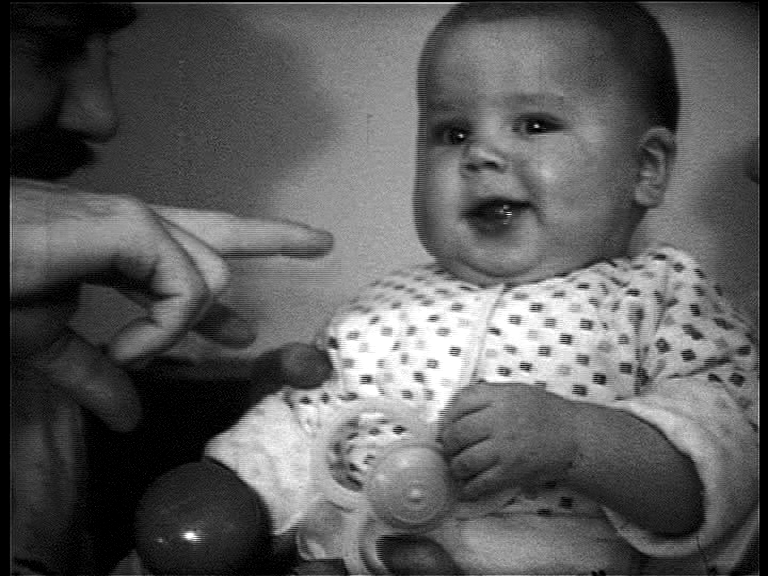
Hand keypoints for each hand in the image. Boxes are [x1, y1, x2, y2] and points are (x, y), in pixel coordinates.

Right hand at [11, 179, 333, 429]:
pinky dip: (162, 326)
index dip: (245, 241)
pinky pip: (180, 283)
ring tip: (135, 350)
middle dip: (272, 237)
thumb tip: (130, 412)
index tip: (295, 247)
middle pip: (219, 231)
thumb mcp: (44, 340)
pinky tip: (129, 346)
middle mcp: (130, 224)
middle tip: (321, 242)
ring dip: (180, 325)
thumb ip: (95, 371)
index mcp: (114, 245)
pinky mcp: (119, 225)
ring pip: (208, 270)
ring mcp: (128, 220)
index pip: (193, 238)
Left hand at [440, 382, 577, 499]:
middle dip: (448, 444)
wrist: (576, 437)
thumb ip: (487, 397)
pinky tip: (469, 487)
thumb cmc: (544, 413)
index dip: (448, 415)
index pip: (460, 401)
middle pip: (457, 433)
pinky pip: (480, 483)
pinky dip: (469, 488)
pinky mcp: (511, 471)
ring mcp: (505, 447)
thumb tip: (452, 413)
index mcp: (500, 396)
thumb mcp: (515, 392)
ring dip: (456, 467)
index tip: (447, 425)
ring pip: (464, 461)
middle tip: (450, 449)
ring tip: (459, 468)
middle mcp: (500, 420)